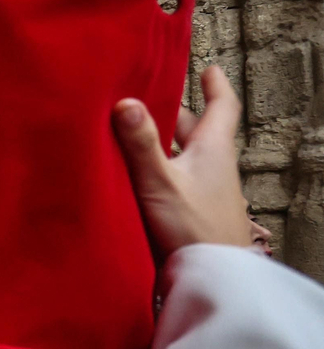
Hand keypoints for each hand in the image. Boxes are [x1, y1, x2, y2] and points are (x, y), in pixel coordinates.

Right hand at [112, 65, 250, 256]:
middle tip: (149, 102)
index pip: (222, 108)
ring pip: (185, 156)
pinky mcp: (193, 212)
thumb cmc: (192, 228)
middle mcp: (213, 166)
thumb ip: (141, 144)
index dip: (216, 86)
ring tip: (133, 135)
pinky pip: (177, 180)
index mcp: (213, 149)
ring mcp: (206, 191)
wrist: (211, 278)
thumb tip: (125, 102)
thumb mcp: (161, 182)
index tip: (208, 70)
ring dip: (163, 145)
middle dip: (175, 116)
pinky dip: (159, 170)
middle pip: (197, 132)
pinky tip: (137, 177)